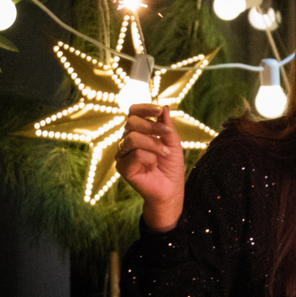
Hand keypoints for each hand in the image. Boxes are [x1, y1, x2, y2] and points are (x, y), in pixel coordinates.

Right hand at [117, 103, 185, 229]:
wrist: (171, 189)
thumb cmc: (170, 166)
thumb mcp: (173, 142)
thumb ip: (167, 125)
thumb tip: (164, 106)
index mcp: (137, 132)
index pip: (132, 112)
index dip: (144, 108)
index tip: (159, 110)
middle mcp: (126, 141)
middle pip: (131, 122)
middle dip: (152, 126)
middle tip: (166, 135)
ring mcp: (123, 154)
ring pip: (132, 138)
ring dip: (154, 144)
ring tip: (165, 153)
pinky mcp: (122, 167)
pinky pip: (135, 154)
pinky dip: (149, 158)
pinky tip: (153, 165)